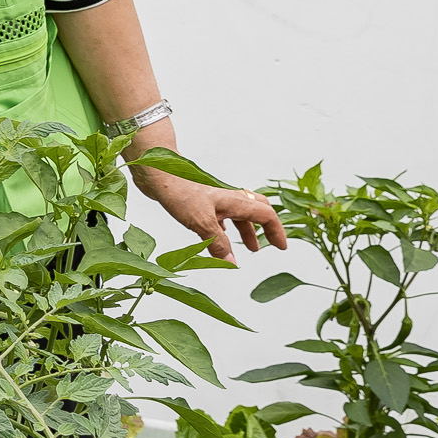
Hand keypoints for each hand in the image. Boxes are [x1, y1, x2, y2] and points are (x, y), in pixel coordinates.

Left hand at [135, 165, 286, 260]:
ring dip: (245, 230)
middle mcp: (228, 198)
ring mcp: (213, 199)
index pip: (266, 215)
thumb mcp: (201, 222)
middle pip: (256, 211)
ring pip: (237, 214)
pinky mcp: (198, 201)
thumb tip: (232, 263)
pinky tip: (219, 237)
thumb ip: (218, 243)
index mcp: (235, 202)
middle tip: (269, 245)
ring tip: (248, 248)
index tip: (281, 247)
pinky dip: (226, 228)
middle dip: (265, 228)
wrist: (156, 174)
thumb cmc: (179, 193)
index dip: (276, 231)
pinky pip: (220, 215)